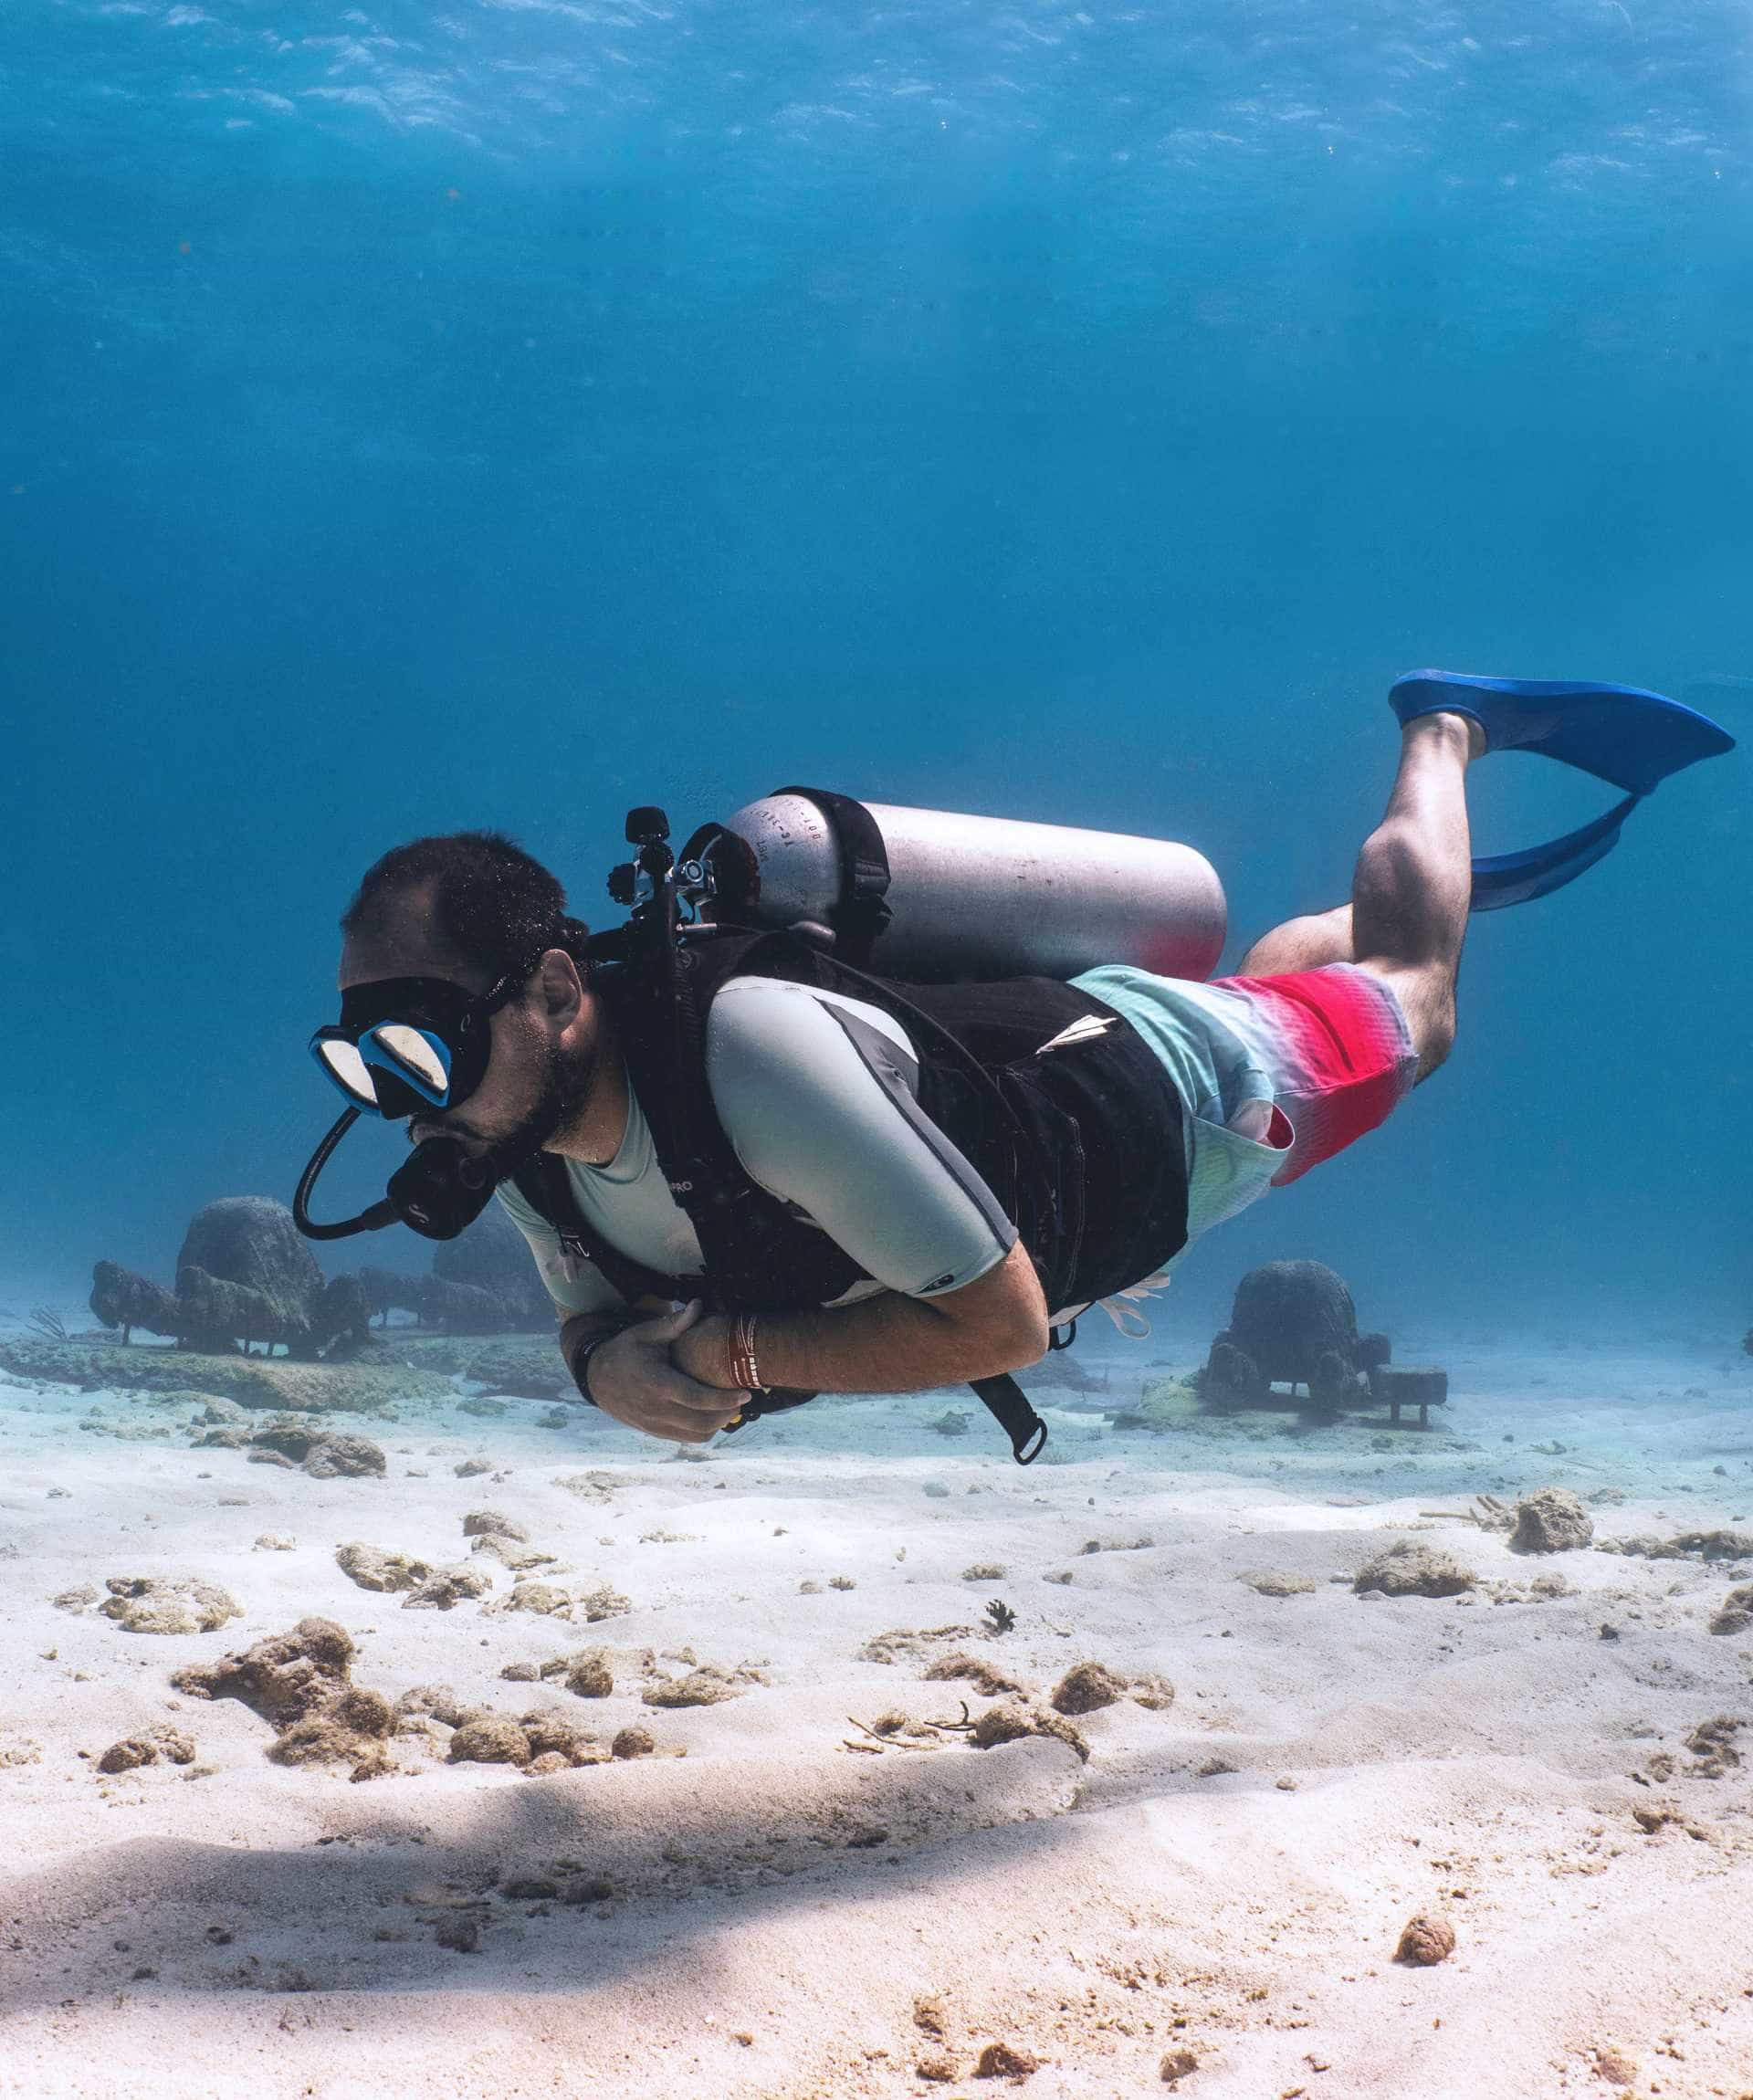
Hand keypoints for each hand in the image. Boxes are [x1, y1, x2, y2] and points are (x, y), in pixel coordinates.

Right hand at [585, 1300, 747, 1445]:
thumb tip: (698, 1305)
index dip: (723, 1399)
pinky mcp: (655, 1431)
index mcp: (657, 1383)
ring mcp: (654, 1424)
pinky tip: (712, 1414)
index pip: (696, 1398)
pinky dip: (703, 1430)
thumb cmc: (626, 1351)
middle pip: (702, 1421)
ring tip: (730, 1407)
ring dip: (718, 1424)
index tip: (745, 1393)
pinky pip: (686, 1438)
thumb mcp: (646, 1333)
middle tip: (743, 1398)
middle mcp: (656, 1409)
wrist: (597, 1378)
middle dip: (728, 1413)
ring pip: (696, 1434)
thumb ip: (674, 1324)